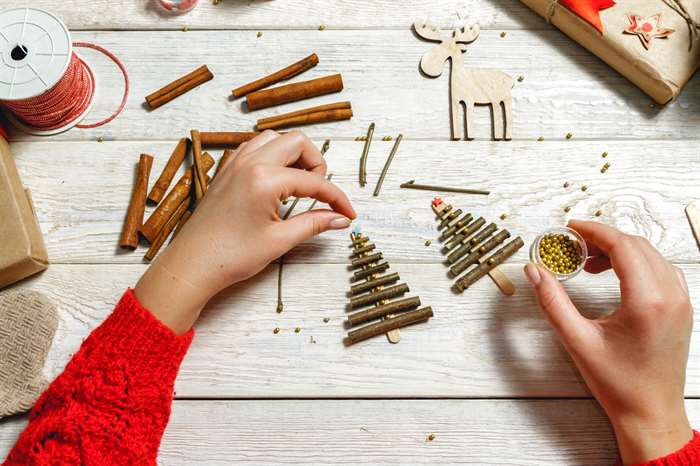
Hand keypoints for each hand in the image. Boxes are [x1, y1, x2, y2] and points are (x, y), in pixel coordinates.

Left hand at [135, 130, 355, 333]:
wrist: (192, 265)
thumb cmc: (229, 256)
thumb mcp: (279, 241)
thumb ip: (314, 223)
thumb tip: (339, 218)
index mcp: (264, 178)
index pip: (314, 181)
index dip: (336, 198)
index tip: (347, 213)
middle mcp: (249, 162)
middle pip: (297, 142)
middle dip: (317, 165)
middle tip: (321, 194)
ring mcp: (235, 163)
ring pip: (275, 139)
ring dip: (294, 156)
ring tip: (301, 185)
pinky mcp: (226, 170)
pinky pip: (254, 148)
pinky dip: (272, 157)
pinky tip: (277, 182)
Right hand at [524, 220, 693, 464]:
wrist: (651, 413)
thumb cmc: (618, 383)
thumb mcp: (577, 341)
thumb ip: (552, 302)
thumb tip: (534, 271)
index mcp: (646, 302)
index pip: (622, 246)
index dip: (594, 231)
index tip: (571, 228)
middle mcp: (670, 296)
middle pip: (637, 245)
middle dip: (603, 239)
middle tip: (574, 246)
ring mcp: (681, 301)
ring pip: (651, 255)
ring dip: (620, 250)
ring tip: (589, 263)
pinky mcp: (683, 308)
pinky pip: (663, 269)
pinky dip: (637, 262)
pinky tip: (615, 275)